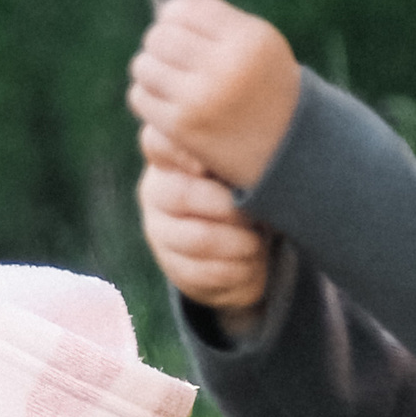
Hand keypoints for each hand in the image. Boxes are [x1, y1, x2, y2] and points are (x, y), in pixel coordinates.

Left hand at [127, 0, 300, 190]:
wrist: (290, 152)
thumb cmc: (270, 89)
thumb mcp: (260, 46)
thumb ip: (222, 16)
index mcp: (248, 39)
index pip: (183, 9)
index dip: (174, 17)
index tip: (180, 29)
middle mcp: (225, 66)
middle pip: (158, 36)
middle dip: (160, 45)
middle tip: (173, 58)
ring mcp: (201, 98)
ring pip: (143, 65)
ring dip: (151, 71)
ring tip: (171, 80)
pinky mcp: (182, 127)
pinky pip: (140, 97)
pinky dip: (148, 97)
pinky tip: (169, 102)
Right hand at [138, 154, 272, 327]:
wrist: (239, 245)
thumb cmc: (241, 191)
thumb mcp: (236, 168)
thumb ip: (233, 157)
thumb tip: (250, 160)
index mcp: (171, 158)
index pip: (157, 144)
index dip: (176, 151)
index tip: (204, 166)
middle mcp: (157, 191)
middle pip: (180, 195)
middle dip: (227, 206)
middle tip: (256, 212)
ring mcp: (160, 231)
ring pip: (198, 238)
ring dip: (239, 242)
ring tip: (258, 240)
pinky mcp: (173, 267)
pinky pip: (204, 272)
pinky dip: (238, 269)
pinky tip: (252, 261)